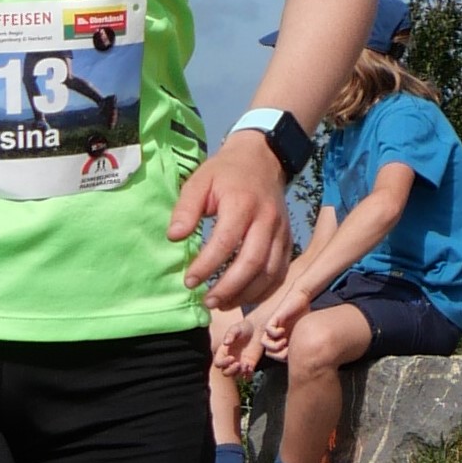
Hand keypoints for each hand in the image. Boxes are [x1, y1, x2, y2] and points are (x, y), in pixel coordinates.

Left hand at [168, 132, 300, 308]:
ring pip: (269, 271)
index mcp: (242, 203)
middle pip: (252, 262)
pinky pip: (280, 271)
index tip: (189, 281)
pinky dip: (264, 290)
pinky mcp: (287, 240)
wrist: (262, 159)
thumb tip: (174, 237)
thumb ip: (185, 209)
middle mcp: (267, 219)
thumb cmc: (225, 173)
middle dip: (228, 287)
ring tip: (222, 304)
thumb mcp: (199, 181)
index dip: (207, 265)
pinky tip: (244, 297)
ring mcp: (281, 231)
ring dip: (246, 293)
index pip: (226, 241)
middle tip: (207, 301)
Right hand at [208, 305, 261, 378]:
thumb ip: (230, 334)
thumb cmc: (244, 328)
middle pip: (225, 372)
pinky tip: (251, 368)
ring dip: (240, 373)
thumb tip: (225, 343)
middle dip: (231, 371)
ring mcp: (240, 364)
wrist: (257, 329)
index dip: (223, 363)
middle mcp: (230, 360)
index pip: (218, 363)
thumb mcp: (236, 328)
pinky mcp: (250, 366)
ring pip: (236, 376)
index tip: (232, 357)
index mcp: (223, 352)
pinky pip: (247, 376)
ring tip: (246, 366)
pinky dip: (248, 375)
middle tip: (238, 364)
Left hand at [253, 269, 322, 358]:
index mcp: (281, 340)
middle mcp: (275, 336)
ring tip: (285, 341)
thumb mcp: (303, 333)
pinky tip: (283, 330)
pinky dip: (275, 333)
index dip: (283, 358)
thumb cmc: (304, 315)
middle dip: (279, 355)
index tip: (292, 354)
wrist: (301, 299)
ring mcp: (273, 328)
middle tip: (288, 351)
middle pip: (269, 352)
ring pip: (265, 343)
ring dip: (275, 346)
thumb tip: (303, 360)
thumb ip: (300, 344)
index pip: (276, 356)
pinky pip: (268, 330)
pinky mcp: (273, 319)